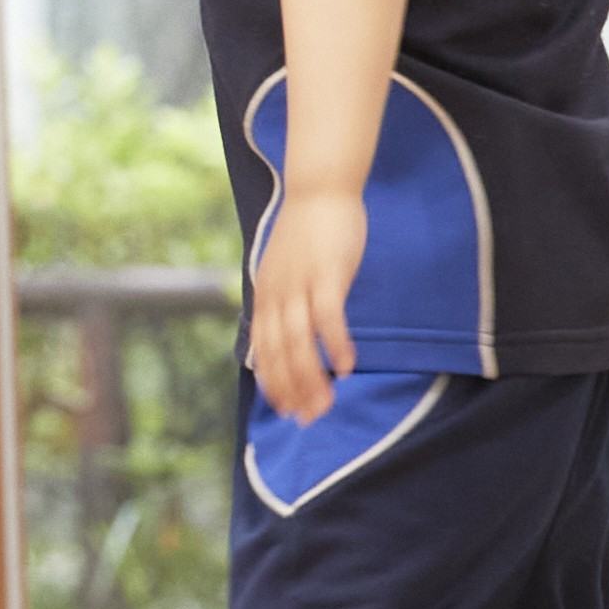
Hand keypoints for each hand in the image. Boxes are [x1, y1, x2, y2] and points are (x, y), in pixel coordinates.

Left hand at [246, 183, 366, 422]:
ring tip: (327, 404)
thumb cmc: (309, 232)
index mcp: (266, 295)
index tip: (287, 410)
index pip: (263, 350)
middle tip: (310, 418)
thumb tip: (287, 331)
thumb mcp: (285, 269)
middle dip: (293, 390)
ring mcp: (300, 284)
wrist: (319, 189)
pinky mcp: (327, 274)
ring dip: (312, 377)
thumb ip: (284, 299)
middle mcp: (277, 293)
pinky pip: (328, 316)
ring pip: (300, 341)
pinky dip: (334, 344)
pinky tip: (346, 367)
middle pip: (279, 353)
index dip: (273, 383)